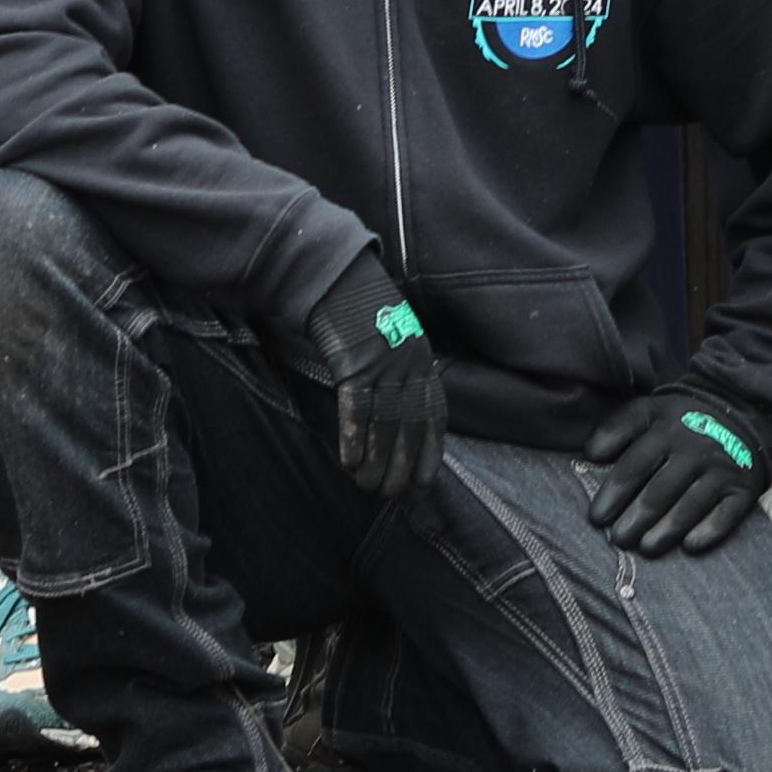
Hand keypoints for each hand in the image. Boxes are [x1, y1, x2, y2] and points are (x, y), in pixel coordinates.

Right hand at [300, 275, 445, 503]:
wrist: (337, 277)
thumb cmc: (362, 310)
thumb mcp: (395, 337)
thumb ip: (401, 370)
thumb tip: (399, 409)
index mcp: (422, 359)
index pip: (434, 415)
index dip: (431, 451)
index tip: (424, 481)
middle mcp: (409, 365)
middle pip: (410, 427)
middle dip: (401, 465)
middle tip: (390, 494)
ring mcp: (383, 364)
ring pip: (385, 425)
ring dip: (376, 462)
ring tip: (368, 488)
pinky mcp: (354, 363)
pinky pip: (357, 410)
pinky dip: (355, 440)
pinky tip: (350, 464)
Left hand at [577, 386, 771, 556]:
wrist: (739, 412)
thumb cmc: (680, 421)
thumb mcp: (648, 411)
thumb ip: (616, 427)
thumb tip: (591, 455)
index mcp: (664, 429)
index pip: (633, 466)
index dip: (612, 495)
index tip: (596, 518)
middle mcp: (693, 448)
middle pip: (659, 492)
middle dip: (635, 520)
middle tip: (618, 540)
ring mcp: (721, 469)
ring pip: (689, 506)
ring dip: (666, 531)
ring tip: (646, 548)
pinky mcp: (743, 487)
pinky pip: (726, 514)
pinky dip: (708, 532)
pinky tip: (689, 546)